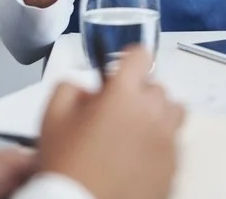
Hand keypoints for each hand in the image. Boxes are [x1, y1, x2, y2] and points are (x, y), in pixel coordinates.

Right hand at [38, 47, 184, 198]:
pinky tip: (135, 157)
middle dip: (137, 93)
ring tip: (131, 133)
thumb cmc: (67, 168)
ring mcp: (167, 141)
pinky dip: (158, 144)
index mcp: (123, 95)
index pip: (141, 56)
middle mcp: (152, 113)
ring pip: (172, 113)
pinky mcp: (173, 166)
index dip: (128, 61)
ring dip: (155, 115)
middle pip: (156, 87)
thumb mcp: (52, 118)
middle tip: (115, 112)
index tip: (120, 71)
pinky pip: (172, 144)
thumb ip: (69, 88)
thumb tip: (86, 89)